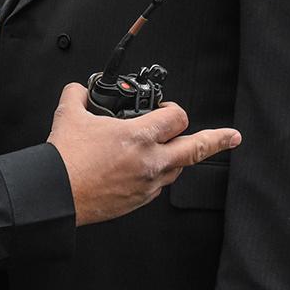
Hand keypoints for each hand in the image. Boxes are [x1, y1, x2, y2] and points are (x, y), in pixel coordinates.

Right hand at [47, 84, 240, 226]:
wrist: (56, 193)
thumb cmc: (65, 159)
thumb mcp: (68, 114)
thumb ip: (77, 95)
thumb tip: (78, 89)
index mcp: (139, 136)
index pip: (177, 117)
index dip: (174, 108)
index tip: (169, 109)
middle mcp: (150, 161)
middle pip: (197, 148)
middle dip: (218, 140)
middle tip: (232, 136)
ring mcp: (147, 183)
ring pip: (178, 168)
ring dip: (179, 156)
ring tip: (181, 150)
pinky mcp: (139, 200)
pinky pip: (159, 185)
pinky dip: (158, 174)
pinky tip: (146, 169)